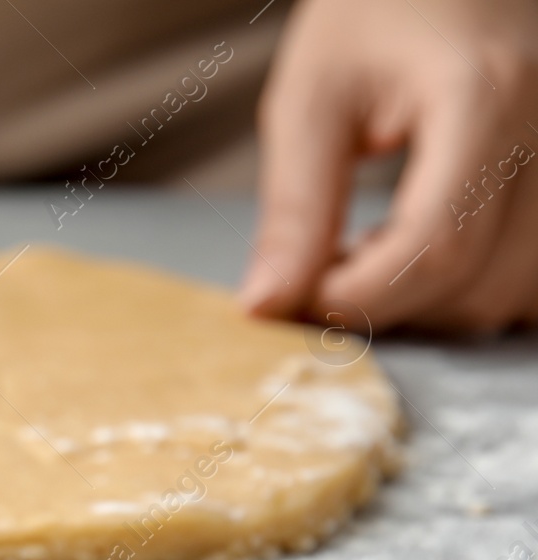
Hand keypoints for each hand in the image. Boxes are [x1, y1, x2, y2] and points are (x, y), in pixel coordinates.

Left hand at [242, 0, 537, 334]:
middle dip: (390, 305)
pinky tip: (423, 255)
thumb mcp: (312, 97)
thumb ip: (294, 207)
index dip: (359, 296)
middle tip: (323, 272)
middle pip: (481, 285)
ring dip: (434, 307)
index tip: (299, 297)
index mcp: (488, 96)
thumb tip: (270, 303)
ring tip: (372, 254)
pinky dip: (476, 290)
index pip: (436, 246)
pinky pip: (536, 280)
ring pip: (517, 296)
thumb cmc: (376, 11)